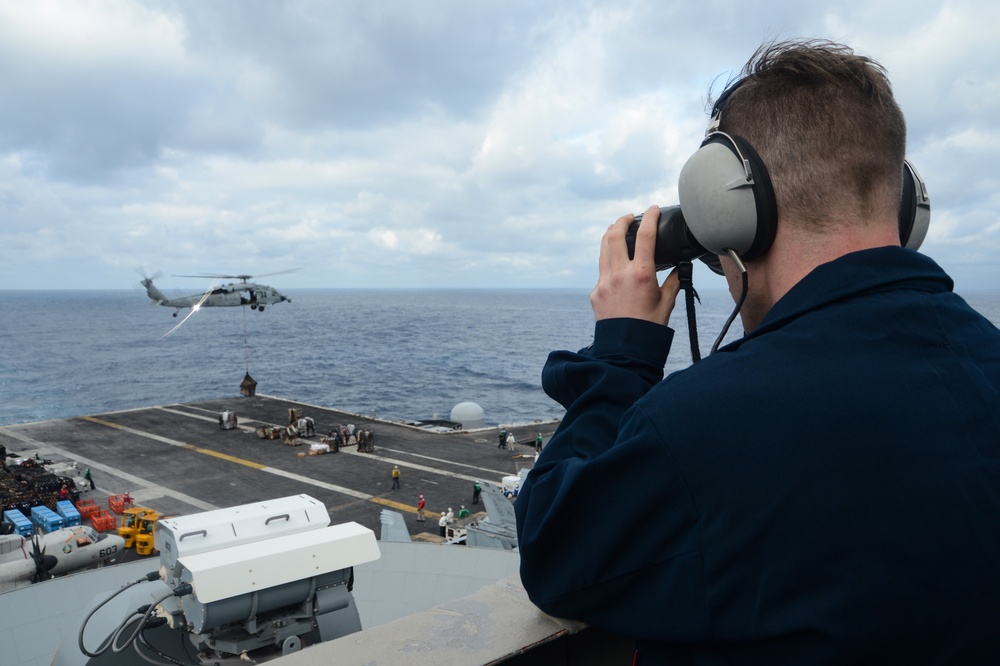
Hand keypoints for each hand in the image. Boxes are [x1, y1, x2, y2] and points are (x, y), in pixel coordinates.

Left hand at [591, 205, 680, 323]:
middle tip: (630, 216)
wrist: (627, 348)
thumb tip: (678, 267)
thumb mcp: (667, 302)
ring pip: (603, 248)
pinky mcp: (596, 292)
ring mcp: (604, 282)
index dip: (650, 217)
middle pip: (615, 234)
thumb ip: (673, 281)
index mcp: (641, 274)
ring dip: (610, 235)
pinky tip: (614, 260)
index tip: (653, 209)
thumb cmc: (650, 327)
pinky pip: (601, 269)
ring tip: (617, 229)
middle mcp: (620, 274)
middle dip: (622, 220)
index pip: (645, 235)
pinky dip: (608, 259)